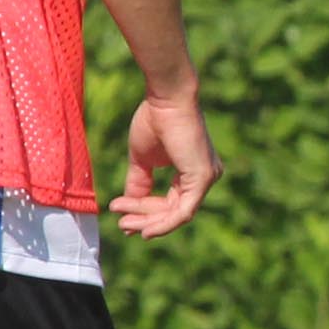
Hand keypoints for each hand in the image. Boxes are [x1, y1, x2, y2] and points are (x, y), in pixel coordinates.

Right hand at [116, 89, 221, 237]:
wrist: (165, 99)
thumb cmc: (154, 121)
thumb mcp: (143, 159)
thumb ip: (139, 183)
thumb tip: (128, 204)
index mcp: (193, 172)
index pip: (171, 201)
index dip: (146, 211)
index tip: (121, 213)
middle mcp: (205, 177)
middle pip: (174, 210)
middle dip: (145, 219)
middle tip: (122, 225)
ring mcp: (207, 178)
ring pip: (178, 214)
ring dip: (149, 222)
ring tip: (125, 224)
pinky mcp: (203, 178)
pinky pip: (183, 211)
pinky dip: (164, 223)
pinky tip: (145, 230)